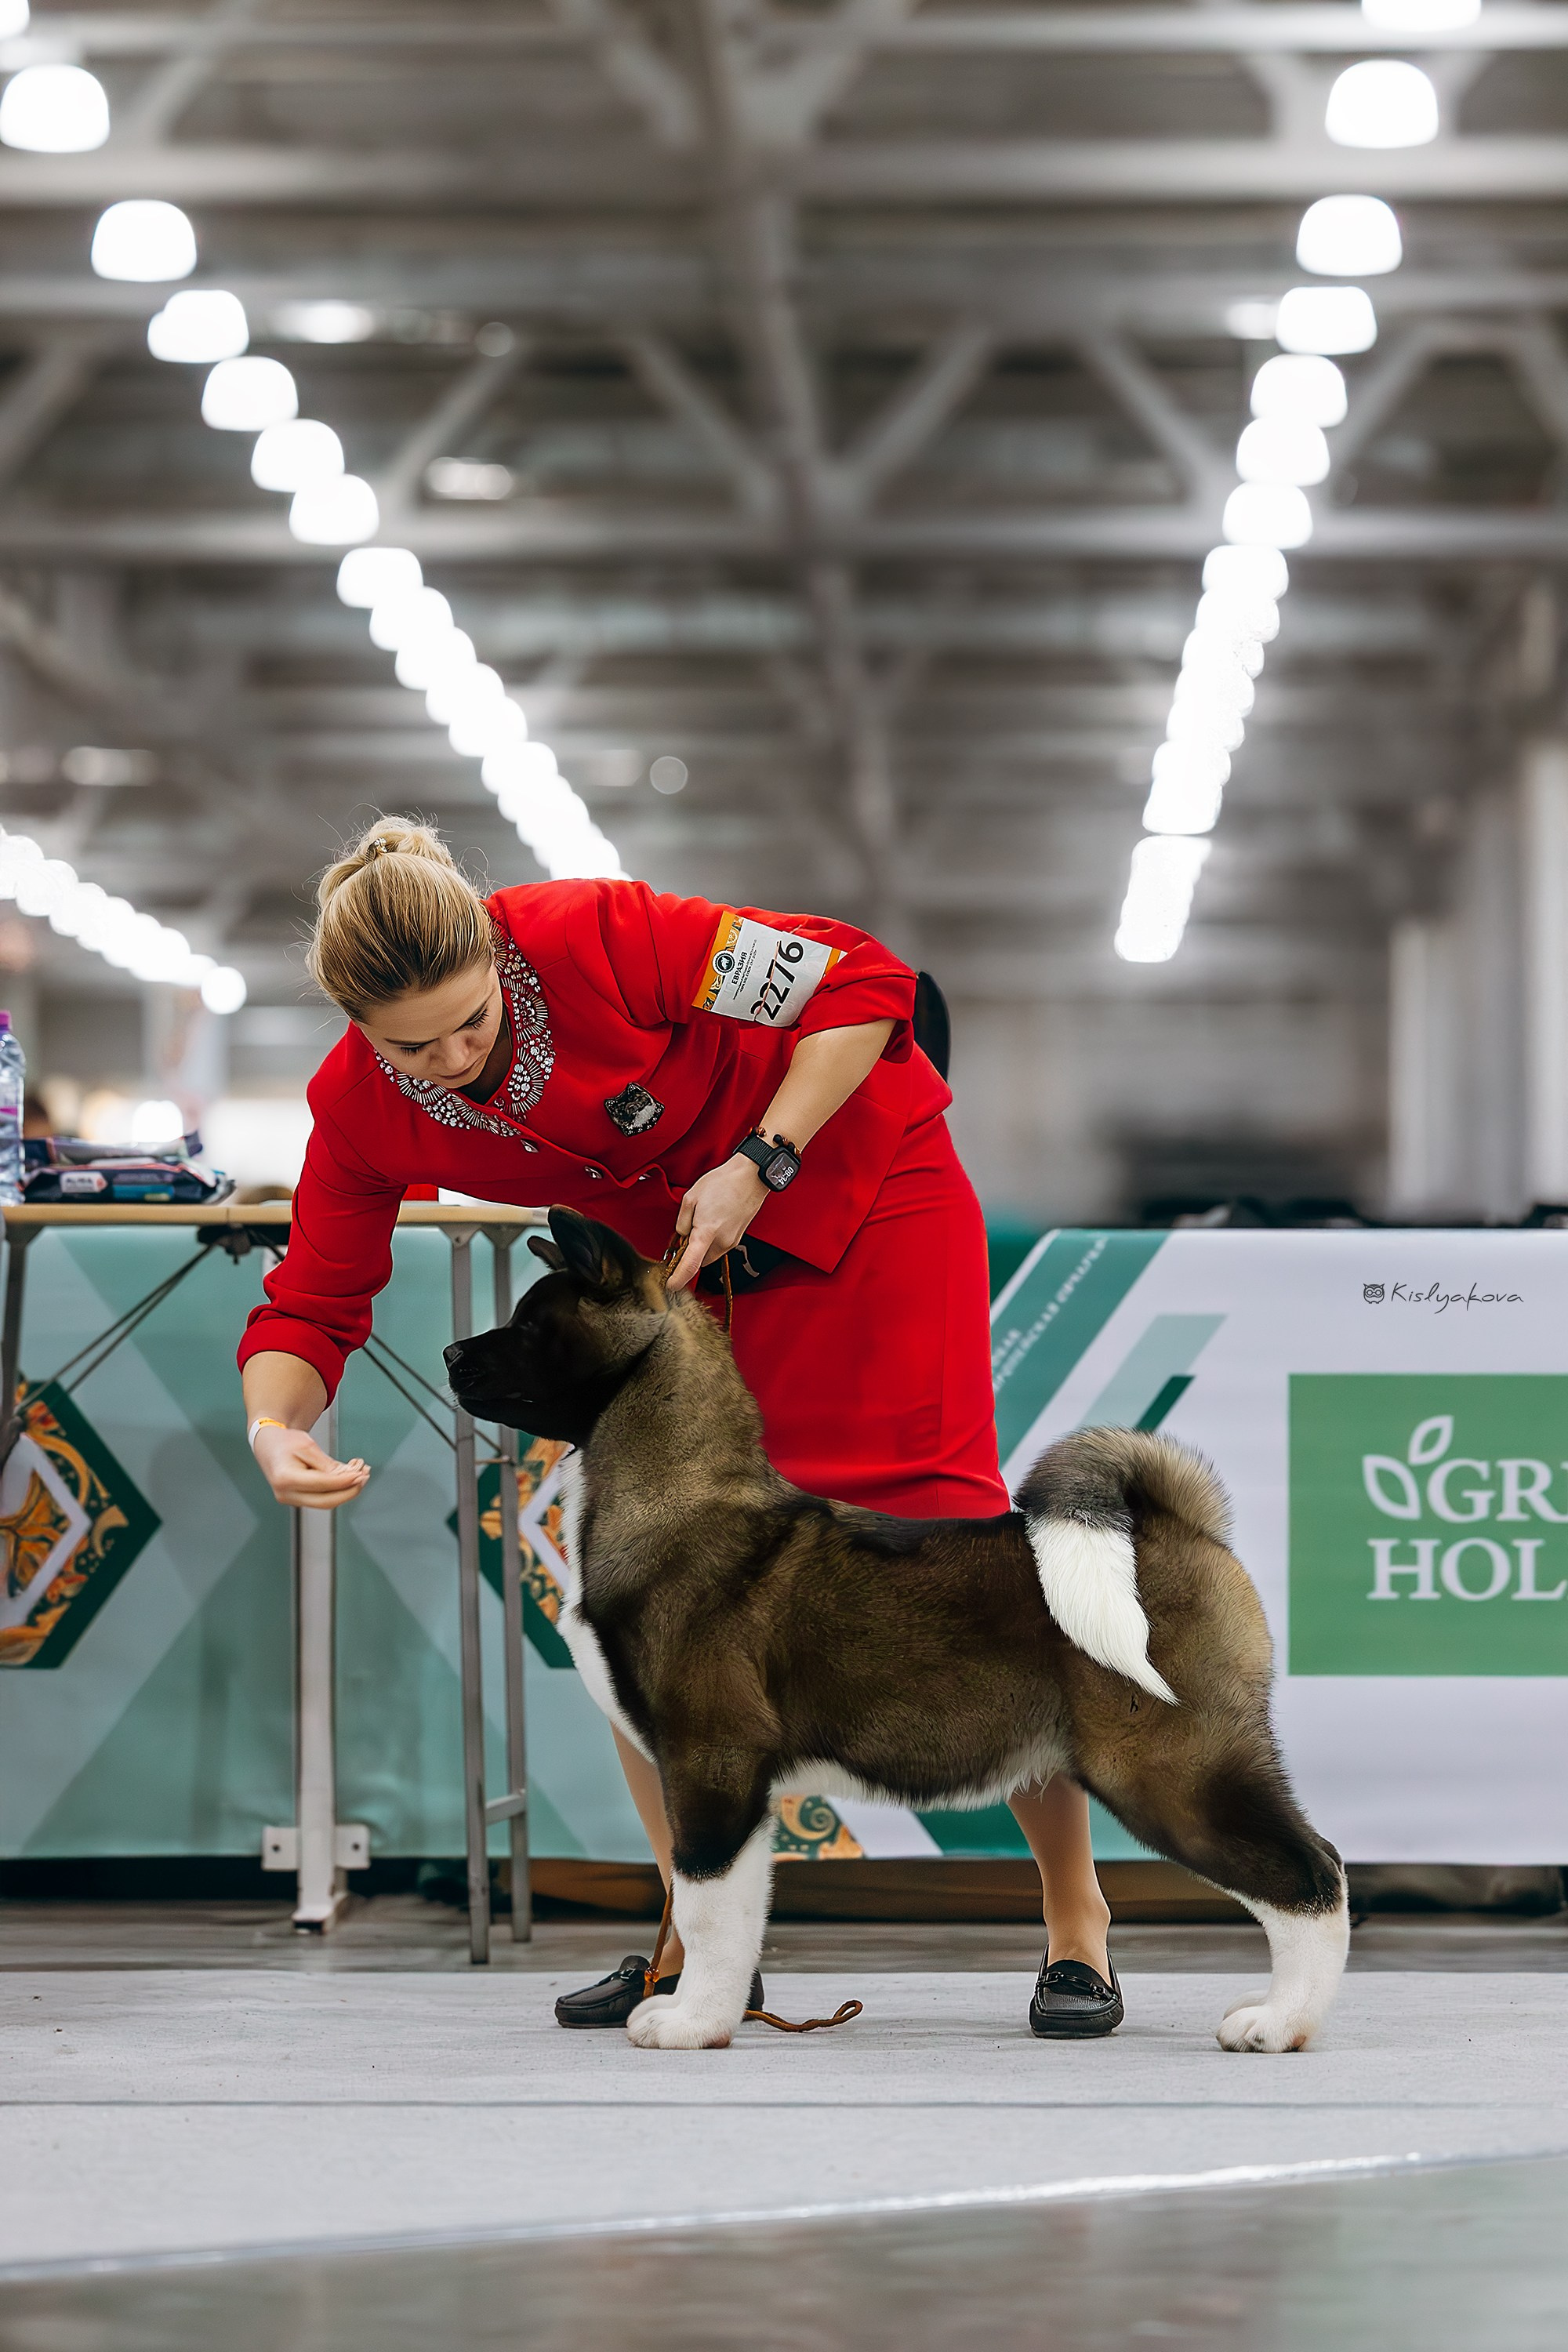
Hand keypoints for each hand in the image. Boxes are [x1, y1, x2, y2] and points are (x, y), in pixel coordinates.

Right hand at [253, 1423, 369, 1509]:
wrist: (269, 1445)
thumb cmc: (286, 1442)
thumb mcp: (308, 1446)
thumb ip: (327, 1464)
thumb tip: (349, 1478)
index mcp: (285, 1478)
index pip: (321, 1484)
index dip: (344, 1481)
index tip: (361, 1474)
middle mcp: (285, 1493)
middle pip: (325, 1501)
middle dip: (349, 1491)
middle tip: (365, 1477)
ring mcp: (290, 1499)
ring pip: (325, 1502)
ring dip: (346, 1491)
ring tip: (361, 1474)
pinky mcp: (297, 1499)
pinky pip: (321, 1498)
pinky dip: (337, 1490)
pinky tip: (349, 1478)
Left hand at [667, 1154, 767, 1291]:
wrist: (750, 1176)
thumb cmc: (721, 1183)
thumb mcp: (690, 1198)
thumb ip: (682, 1222)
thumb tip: (681, 1236)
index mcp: (706, 1232)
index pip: (690, 1265)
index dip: (679, 1279)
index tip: (671, 1285)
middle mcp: (721, 1241)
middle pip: (699, 1261)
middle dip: (689, 1255)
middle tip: (683, 1238)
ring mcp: (732, 1240)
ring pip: (709, 1254)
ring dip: (701, 1247)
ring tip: (700, 1223)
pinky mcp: (738, 1237)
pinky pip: (719, 1246)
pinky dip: (711, 1241)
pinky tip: (711, 1222)